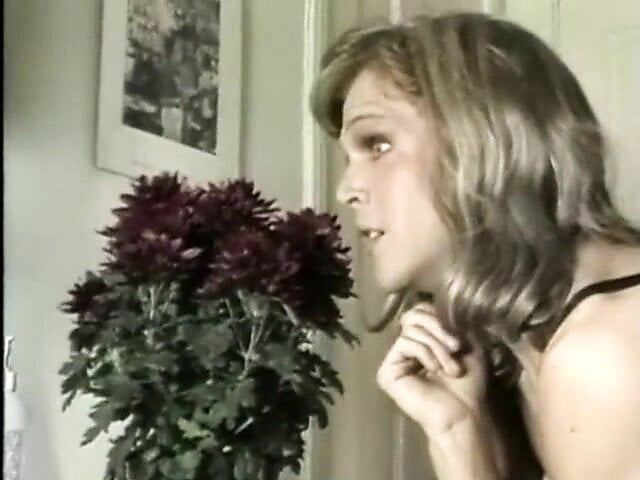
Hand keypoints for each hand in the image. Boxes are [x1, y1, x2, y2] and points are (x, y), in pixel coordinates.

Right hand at [376, 302, 490, 437]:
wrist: (464, 411)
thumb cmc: (469, 382)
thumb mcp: (467, 342)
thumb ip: (448, 320)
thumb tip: (430, 302)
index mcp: (424, 339)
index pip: (420, 310)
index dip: (439, 315)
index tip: (459, 337)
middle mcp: (406, 346)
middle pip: (414, 314)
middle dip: (439, 328)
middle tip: (456, 347)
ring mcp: (395, 359)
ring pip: (411, 329)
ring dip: (437, 347)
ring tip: (450, 368)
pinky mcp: (387, 371)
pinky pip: (405, 343)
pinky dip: (425, 354)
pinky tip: (434, 371)